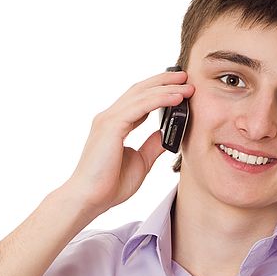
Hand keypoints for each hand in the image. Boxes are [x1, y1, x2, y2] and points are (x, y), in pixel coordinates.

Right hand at [63, 70, 194, 215]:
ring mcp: (108, 120)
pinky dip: (160, 99)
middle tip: (185, 76)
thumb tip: (166, 135)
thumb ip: (152, 146)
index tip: (179, 88)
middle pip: (140, 90)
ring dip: (166, 87)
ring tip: (187, 84)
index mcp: (115, 125)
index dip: (158, 91)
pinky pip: (140, 106)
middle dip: (163, 81)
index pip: (138, 100)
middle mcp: (110, 118)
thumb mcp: (140, 162)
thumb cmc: (109, 185)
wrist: (89, 199)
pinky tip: (176, 97)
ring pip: (141, 94)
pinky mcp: (111, 126)